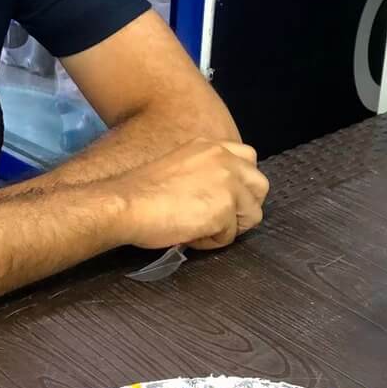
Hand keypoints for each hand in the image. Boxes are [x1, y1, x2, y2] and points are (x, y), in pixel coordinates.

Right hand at [113, 138, 268, 251]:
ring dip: (230, 226)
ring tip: (200, 229)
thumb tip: (216, 198)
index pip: (248, 158)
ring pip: (252, 214)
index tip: (221, 199)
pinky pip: (231, 235)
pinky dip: (213, 242)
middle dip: (245, 206)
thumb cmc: (141, 191)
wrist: (126, 203)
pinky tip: (190, 236)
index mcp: (211, 146)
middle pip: (260, 185)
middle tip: (219, 219)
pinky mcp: (226, 208)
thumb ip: (204, 173)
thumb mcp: (180, 166)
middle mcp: (224, 158)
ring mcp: (228, 182)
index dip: (240, 184)